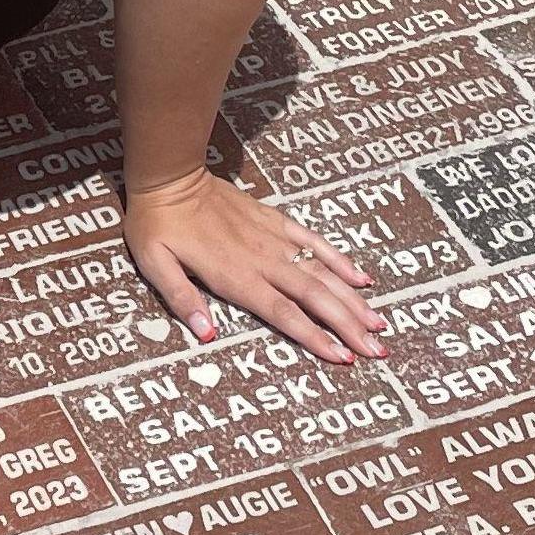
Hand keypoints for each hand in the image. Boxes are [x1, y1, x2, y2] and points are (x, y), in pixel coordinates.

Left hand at [122, 166, 386, 363]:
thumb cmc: (158, 225)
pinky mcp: (275, 220)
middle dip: (348, 326)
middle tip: (377, 349)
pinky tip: (361, 278)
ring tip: (378, 324)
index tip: (342, 357)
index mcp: (235, 276)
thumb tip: (206, 334)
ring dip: (352, 300)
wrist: (171, 176)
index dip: (314, 337)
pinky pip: (314, 241)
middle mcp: (262, 259)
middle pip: (314, 297)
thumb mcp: (156, 265)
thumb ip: (181, 299)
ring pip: (322, 273)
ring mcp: (273, 238)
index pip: (283, 313)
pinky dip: (339, 260)